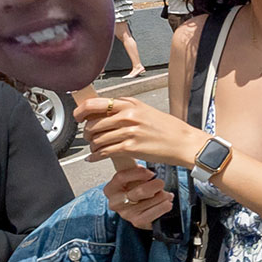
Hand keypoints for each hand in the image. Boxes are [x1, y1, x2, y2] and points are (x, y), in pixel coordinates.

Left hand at [78, 93, 201, 168]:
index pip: (95, 104)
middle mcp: (127, 115)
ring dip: (93, 146)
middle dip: (87, 133)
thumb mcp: (145, 110)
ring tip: (95, 148)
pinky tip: (94, 158)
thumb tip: (104, 113)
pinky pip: (105, 152)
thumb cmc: (167, 128)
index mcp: (130, 104)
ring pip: (97, 139)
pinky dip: (96, 156)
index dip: (80, 111)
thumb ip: (125, 109)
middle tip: (89, 137)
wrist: (183, 142)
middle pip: (93, 123)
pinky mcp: (131, 148)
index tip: (77, 117)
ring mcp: (128, 131)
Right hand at [106, 155, 172, 229]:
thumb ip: (127, 159)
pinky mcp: (136, 222)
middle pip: (135, 191)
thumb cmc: (137, 187)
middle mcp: (116, 201)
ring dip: (160, 197)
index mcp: (111, 188)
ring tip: (167, 193)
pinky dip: (161, 208)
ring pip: (145, 203)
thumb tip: (123, 144)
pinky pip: (150, 215)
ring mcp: (125, 213)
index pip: (121, 177)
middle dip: (152, 186)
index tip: (150, 171)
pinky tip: (167, 203)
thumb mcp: (132, 173)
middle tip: (161, 182)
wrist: (144, 207)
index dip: (137, 173)